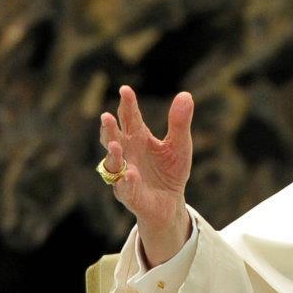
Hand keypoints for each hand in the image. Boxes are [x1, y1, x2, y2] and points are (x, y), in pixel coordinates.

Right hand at [99, 85, 194, 263]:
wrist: (170, 202)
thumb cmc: (170, 171)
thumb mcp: (179, 145)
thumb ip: (179, 123)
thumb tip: (186, 95)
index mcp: (137, 138)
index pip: (129, 117)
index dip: (127, 104)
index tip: (125, 90)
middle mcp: (126, 153)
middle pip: (113, 138)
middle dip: (109, 128)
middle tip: (106, 116)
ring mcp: (124, 174)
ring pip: (112, 163)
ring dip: (112, 154)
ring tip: (115, 144)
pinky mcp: (129, 194)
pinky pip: (125, 188)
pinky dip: (127, 181)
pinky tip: (131, 173)